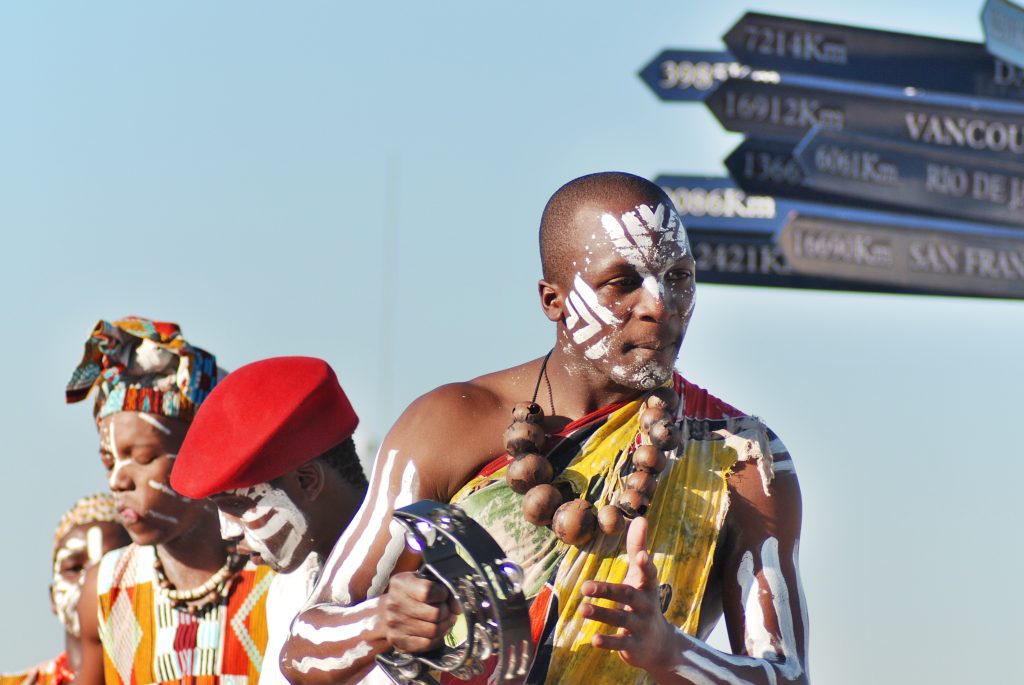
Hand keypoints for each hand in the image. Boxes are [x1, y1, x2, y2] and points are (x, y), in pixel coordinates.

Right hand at [381, 571, 459, 652]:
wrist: (385, 612)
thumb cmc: (410, 594)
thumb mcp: (423, 580)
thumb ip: (443, 588)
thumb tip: (458, 607)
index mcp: (401, 584)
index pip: (428, 592)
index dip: (442, 594)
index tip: (443, 595)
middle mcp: (394, 604)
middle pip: (435, 614)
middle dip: (446, 612)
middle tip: (446, 611)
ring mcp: (395, 625)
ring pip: (434, 631)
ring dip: (444, 626)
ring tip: (443, 621)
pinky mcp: (398, 641)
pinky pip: (427, 644)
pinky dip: (437, 639)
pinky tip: (437, 632)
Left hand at [579, 516, 671, 669]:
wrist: (659, 646)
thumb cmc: (644, 602)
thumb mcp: (642, 577)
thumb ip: (639, 548)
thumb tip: (641, 518)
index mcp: (647, 587)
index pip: (648, 574)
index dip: (645, 565)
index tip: (640, 555)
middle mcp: (645, 606)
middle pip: (627, 596)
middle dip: (607, 591)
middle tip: (585, 586)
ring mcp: (640, 626)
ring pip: (620, 620)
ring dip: (601, 614)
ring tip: (582, 609)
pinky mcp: (633, 646)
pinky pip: (620, 643)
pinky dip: (608, 642)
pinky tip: (593, 640)